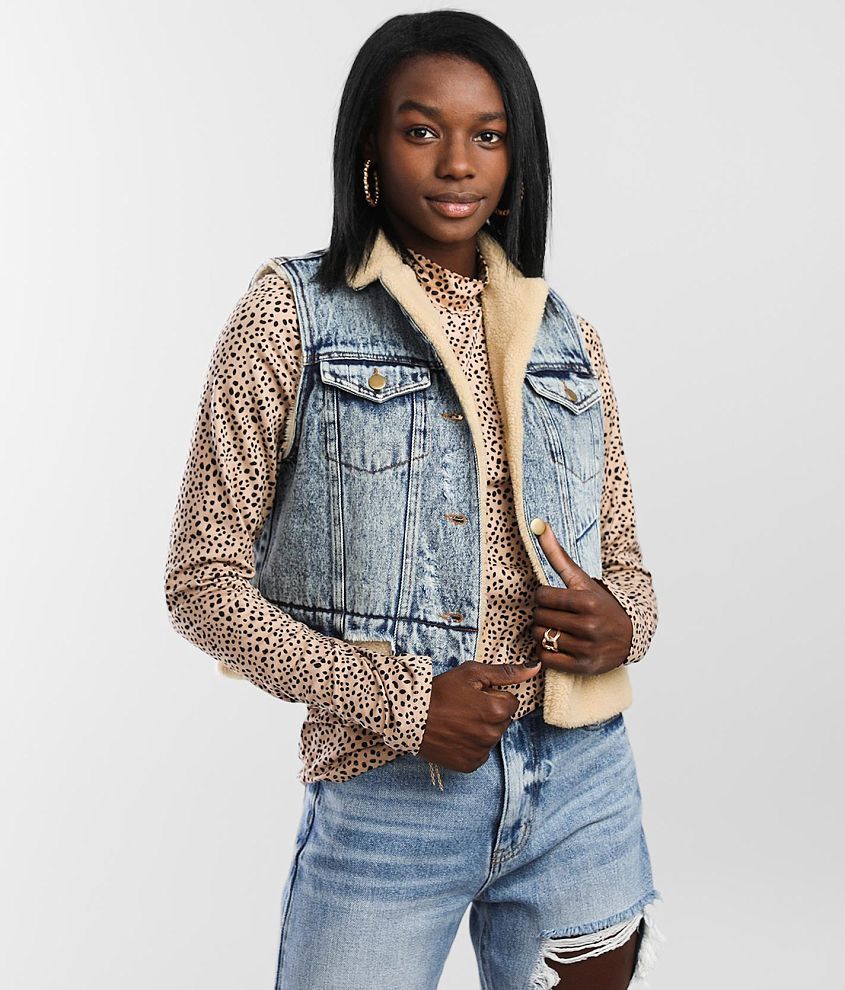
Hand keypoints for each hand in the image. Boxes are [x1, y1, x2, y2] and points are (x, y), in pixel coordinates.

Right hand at [417, 660, 541, 772]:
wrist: (408, 716)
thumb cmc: (440, 691)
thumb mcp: (471, 673)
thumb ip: (505, 672)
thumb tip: (534, 668)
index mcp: (498, 710)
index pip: (511, 701)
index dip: (492, 695)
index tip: (473, 695)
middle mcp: (493, 734)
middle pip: (503, 720)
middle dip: (489, 712)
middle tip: (463, 707)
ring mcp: (481, 752)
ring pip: (491, 736)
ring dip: (480, 728)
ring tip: (457, 720)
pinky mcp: (470, 765)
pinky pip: (480, 752)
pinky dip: (471, 744)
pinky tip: (455, 735)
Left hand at [530, 518, 632, 674]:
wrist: (629, 635)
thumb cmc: (599, 603)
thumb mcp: (582, 579)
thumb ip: (557, 554)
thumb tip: (538, 523)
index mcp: (587, 601)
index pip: (542, 596)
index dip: (543, 596)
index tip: (552, 598)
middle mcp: (588, 626)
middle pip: (539, 617)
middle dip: (543, 614)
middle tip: (555, 614)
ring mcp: (586, 648)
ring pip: (540, 637)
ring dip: (543, 632)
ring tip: (556, 628)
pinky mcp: (582, 667)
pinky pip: (546, 658)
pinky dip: (547, 651)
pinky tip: (558, 644)